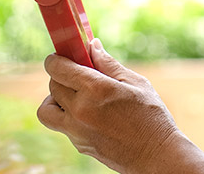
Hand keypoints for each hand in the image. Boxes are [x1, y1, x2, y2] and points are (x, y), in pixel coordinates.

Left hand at [38, 40, 186, 173]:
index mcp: (95, 89)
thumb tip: (91, 46)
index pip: (58, 68)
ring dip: (55, 100)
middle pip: (52, 86)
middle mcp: (80, 110)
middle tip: (77, 74)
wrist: (157, 156)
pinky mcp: (79, 145)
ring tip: (76, 96)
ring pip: (46, 110)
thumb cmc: (151, 116)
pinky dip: (68, 116)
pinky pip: (62, 125)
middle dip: (60, 76)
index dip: (56, 59)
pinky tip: (90, 113)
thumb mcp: (134, 82)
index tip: (62, 56)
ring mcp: (77, 131)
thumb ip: (108, 63)